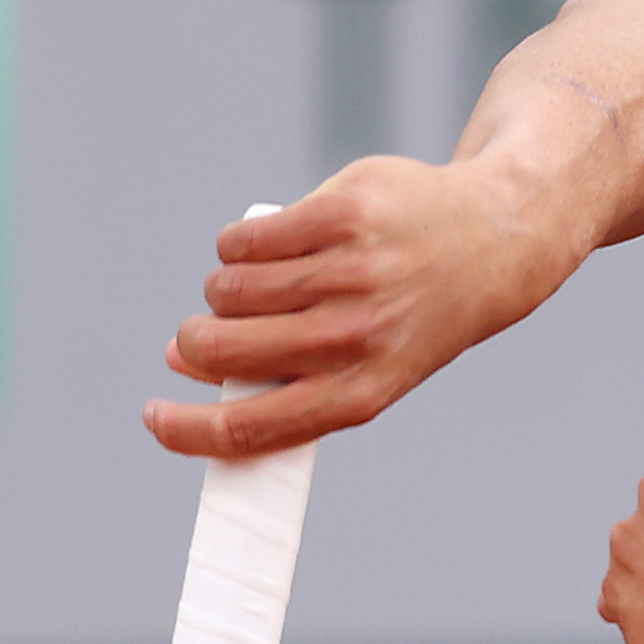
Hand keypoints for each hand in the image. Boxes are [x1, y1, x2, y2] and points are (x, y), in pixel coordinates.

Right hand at [143, 157, 585, 458]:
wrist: (491, 244)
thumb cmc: (408, 319)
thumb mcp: (365, 370)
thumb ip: (284, 379)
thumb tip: (184, 364)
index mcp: (358, 393)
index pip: (249, 427)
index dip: (187, 429)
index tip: (153, 415)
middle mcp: (353, 338)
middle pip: (220, 348)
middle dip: (193, 342)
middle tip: (198, 335)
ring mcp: (348, 273)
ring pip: (228, 288)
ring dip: (223, 289)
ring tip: (255, 286)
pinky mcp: (340, 214)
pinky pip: (246, 239)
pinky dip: (240, 245)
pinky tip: (266, 245)